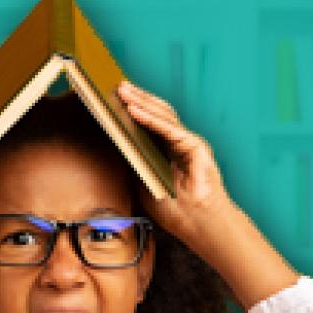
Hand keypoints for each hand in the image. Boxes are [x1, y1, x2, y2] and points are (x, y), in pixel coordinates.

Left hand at [116, 79, 237, 252]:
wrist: (199, 226)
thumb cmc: (175, 210)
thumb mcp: (143, 185)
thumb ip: (134, 165)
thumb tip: (115, 147)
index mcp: (168, 150)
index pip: (149, 122)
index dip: (134, 108)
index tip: (114, 97)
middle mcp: (180, 143)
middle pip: (156, 113)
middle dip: (136, 98)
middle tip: (116, 86)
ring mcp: (189, 143)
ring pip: (163, 116)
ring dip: (141, 103)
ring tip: (123, 93)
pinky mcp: (196, 147)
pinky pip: (170, 130)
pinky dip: (152, 120)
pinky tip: (136, 112)